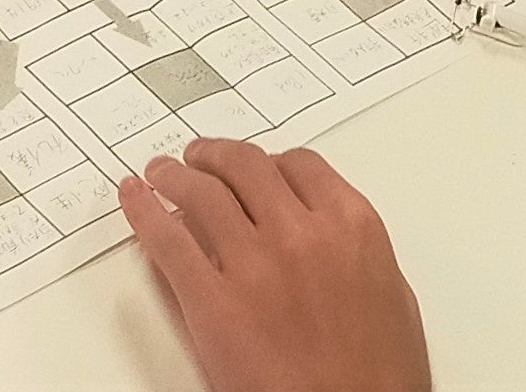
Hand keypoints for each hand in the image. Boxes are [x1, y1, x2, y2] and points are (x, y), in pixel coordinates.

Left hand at [120, 142, 428, 391]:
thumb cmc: (379, 380)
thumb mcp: (391, 299)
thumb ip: (355, 252)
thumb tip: (328, 235)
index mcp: (350, 227)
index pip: (300, 165)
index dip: (270, 163)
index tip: (256, 166)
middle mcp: (299, 232)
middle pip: (245, 166)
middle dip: (217, 156)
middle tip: (200, 157)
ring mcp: (252, 263)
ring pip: (201, 191)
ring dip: (175, 174)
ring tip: (162, 172)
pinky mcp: (210, 301)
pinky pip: (166, 240)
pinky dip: (143, 212)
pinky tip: (133, 198)